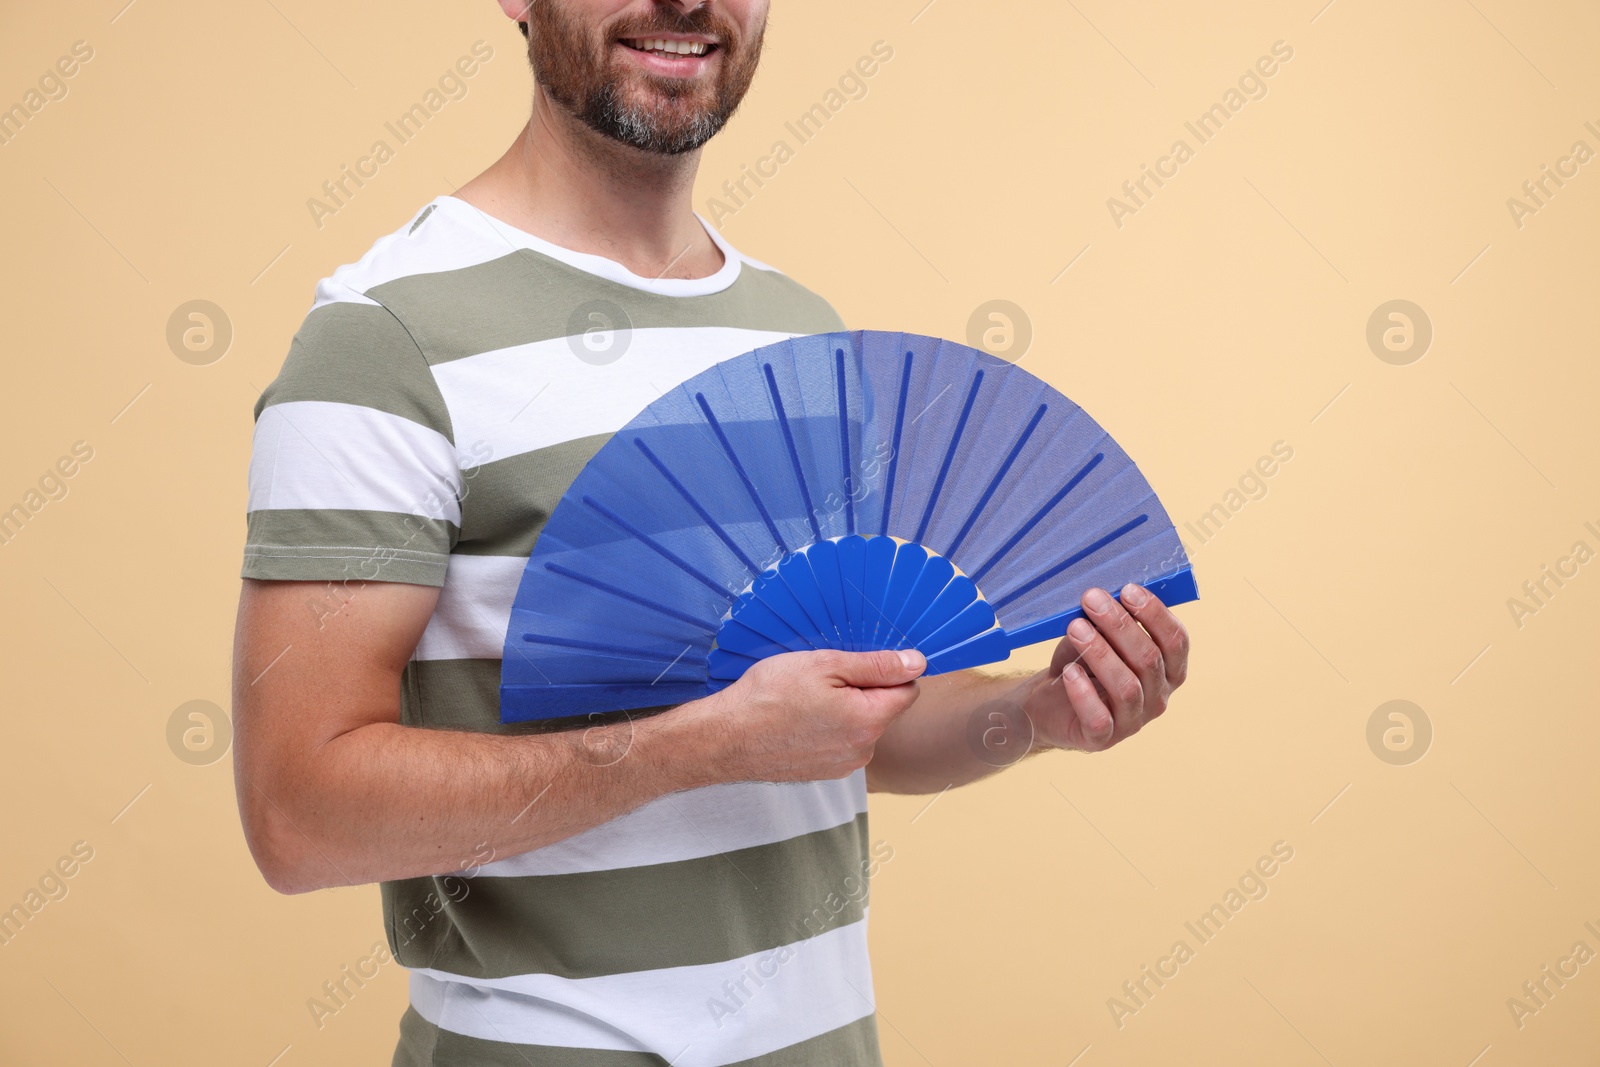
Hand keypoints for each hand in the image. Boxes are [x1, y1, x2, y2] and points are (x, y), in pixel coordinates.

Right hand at [688, 648, 926, 782]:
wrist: (724, 739)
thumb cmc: (768, 696)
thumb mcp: (824, 665)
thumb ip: (876, 665)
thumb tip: (917, 663)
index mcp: (869, 721)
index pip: (907, 690)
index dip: (887, 671)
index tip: (857, 663)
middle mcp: (863, 750)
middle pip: (883, 709)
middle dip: (862, 690)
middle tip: (822, 679)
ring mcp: (844, 765)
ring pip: (861, 726)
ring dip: (845, 710)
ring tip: (805, 701)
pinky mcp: (825, 772)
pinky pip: (841, 742)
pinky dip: (828, 728)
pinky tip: (799, 720)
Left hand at [1023, 583, 1189, 752]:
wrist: (1047, 702)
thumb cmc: (1080, 663)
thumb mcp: (1096, 636)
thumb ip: (1106, 621)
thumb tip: (1107, 595)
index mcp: (1167, 670)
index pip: (1176, 641)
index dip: (1156, 614)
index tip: (1128, 590)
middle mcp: (1158, 698)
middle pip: (1149, 659)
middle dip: (1120, 625)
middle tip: (1092, 600)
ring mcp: (1132, 722)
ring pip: (1127, 686)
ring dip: (1101, 653)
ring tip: (1076, 628)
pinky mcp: (1102, 739)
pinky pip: (1099, 718)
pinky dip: (1083, 693)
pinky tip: (1069, 672)